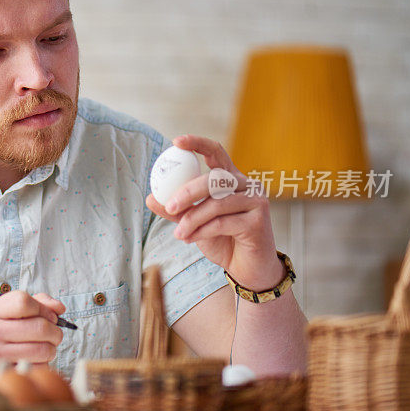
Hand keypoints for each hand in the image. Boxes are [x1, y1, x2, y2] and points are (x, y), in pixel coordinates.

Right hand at [0, 291, 64, 374]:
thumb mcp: (4, 312)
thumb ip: (34, 303)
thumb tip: (59, 308)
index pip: (23, 301)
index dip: (43, 308)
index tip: (48, 316)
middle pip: (40, 327)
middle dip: (55, 331)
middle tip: (52, 335)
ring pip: (44, 350)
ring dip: (51, 349)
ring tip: (43, 348)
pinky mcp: (4, 375)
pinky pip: (39, 369)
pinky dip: (43, 365)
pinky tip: (33, 361)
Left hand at [145, 134, 283, 290]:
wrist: (246, 268)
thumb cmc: (222, 240)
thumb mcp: (194, 222)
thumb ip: (176, 210)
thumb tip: (150, 198)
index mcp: (231, 179)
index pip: (216, 152)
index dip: (198, 143)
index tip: (176, 142)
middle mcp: (247, 185)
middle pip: (215, 179)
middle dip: (188, 192)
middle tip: (170, 206)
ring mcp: (256, 202)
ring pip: (217, 203)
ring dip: (192, 219)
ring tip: (178, 233)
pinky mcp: (259, 221)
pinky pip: (223, 222)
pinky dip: (202, 231)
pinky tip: (190, 239)